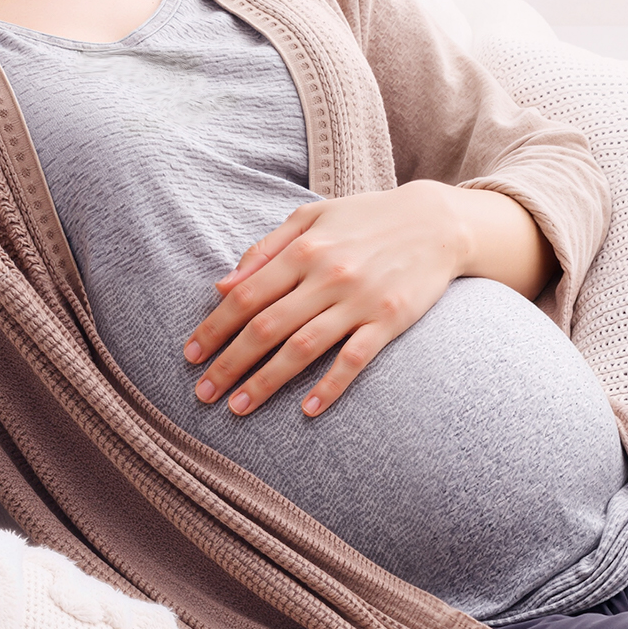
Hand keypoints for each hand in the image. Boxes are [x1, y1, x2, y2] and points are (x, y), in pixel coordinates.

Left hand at [181, 184, 476, 419]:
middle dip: (229, 363)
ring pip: (303, 348)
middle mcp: (328, 276)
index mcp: (304, 250)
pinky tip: (308, 410)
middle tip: (202, 394)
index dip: (214, 328)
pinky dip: (331, 385)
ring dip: (266, 381)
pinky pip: (355, 359)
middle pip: (267, 327)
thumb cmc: (366, 218)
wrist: (437, 222)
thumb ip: (266, 250)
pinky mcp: (390, 320)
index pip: (246, 296)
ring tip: (238, 407)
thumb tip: (221, 285)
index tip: (190, 355)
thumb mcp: (313, 218)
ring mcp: (360, 301)